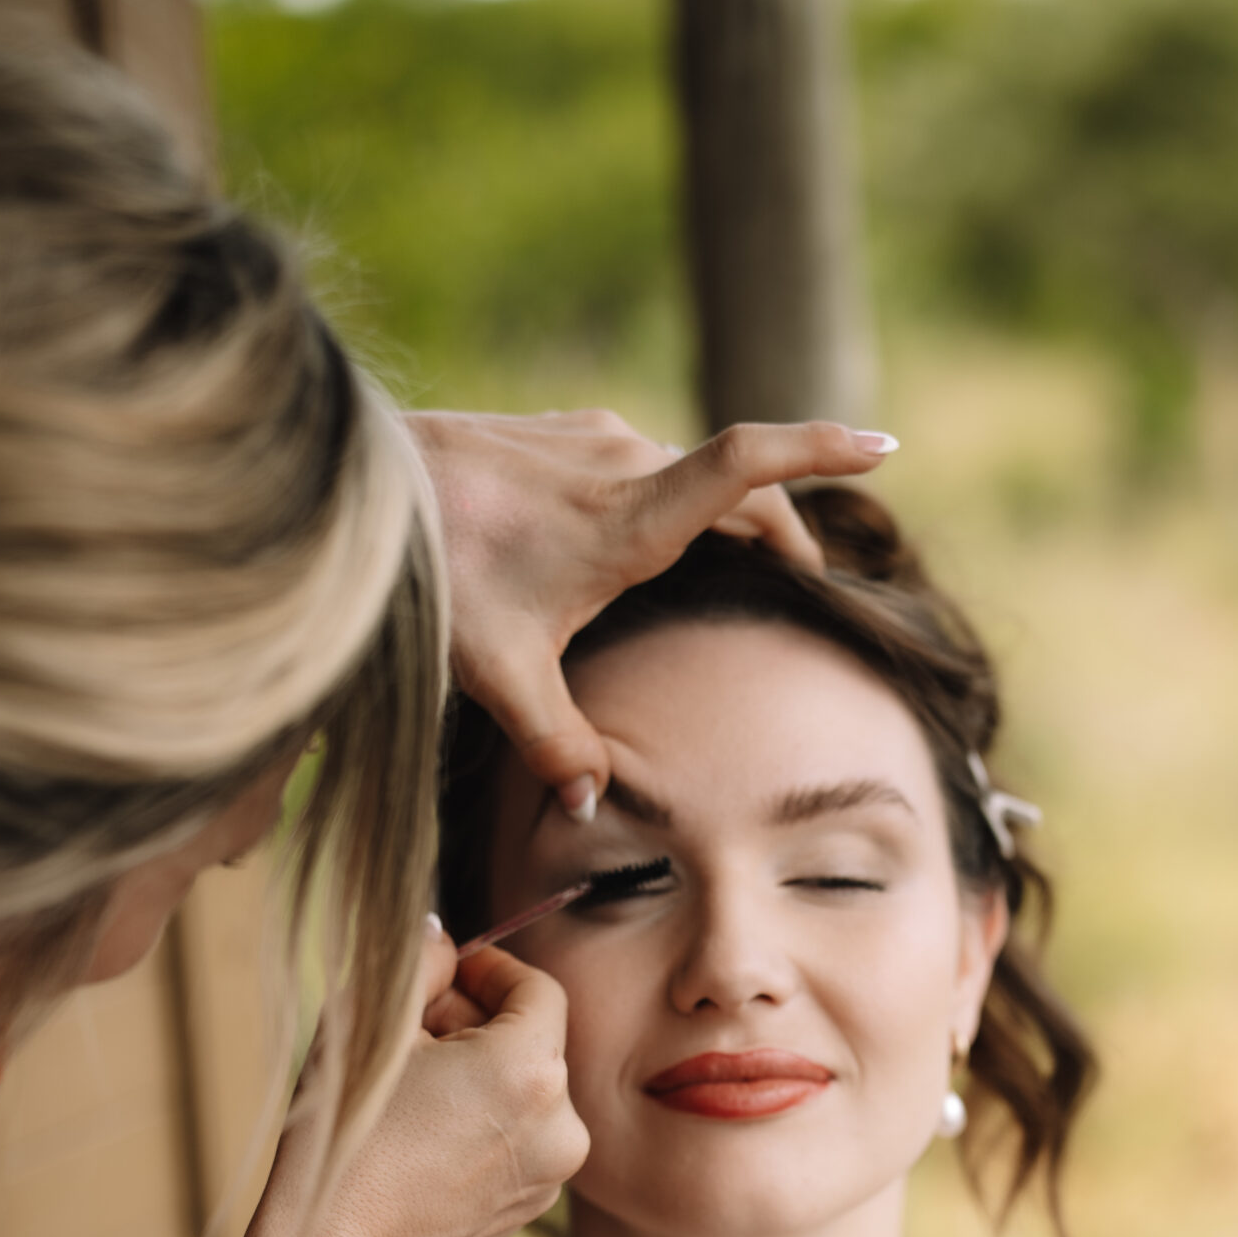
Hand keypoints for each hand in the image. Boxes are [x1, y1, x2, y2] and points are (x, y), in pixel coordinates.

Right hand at [242, 925, 585, 1236]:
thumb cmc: (341, 1142)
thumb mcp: (366, 1026)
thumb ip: (418, 965)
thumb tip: (442, 937)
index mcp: (530, 1069)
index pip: (537, 987)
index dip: (489, 970)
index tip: (447, 973)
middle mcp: (561, 1123)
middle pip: (533, 1040)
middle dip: (475, 1023)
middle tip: (407, 1033)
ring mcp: (552, 1172)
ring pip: (525, 1090)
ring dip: (478, 1073)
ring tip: (410, 1089)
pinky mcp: (532, 1205)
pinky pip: (518, 1137)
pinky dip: (481, 1121)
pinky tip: (422, 1136)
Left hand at [406, 408, 898, 812]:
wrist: (353, 483)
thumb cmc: (428, 573)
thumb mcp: (495, 672)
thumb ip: (554, 742)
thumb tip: (593, 803)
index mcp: (628, 515)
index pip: (747, 468)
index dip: (819, 452)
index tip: (884, 444)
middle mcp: (622, 460)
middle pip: (736, 488)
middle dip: (782, 533)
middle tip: (808, 583)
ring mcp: (590, 437)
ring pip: (685, 475)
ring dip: (720, 519)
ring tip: (732, 572)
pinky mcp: (559, 433)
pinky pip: (639, 465)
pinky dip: (667, 502)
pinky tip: (634, 551)